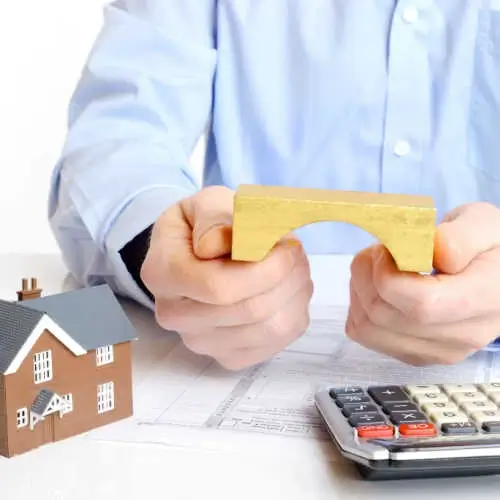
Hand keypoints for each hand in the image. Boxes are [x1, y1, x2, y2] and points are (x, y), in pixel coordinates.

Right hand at [140, 185, 312, 369]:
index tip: (286, 245)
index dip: (266, 269)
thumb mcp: (208, 203)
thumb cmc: (206, 226)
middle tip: (297, 253)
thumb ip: (214, 217)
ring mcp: (200, 341)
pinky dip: (293, 315)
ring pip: (269, 330)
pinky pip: (276, 344)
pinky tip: (287, 292)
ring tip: (296, 269)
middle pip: (250, 311)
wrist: (197, 253)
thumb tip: (215, 244)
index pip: (219, 287)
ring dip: (295, 295)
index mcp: (162, 273)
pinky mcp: (226, 356)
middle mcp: (174, 315)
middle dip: (287, 278)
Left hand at [347, 202, 499, 365]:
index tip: (389, 248)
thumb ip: (460, 235)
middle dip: (367, 274)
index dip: (387, 273)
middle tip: (380, 250)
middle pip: (384, 315)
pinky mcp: (418, 355)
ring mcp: (438, 351)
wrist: (497, 276)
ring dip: (359, 290)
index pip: (421, 303)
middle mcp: (461, 335)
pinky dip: (360, 308)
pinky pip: (368, 336)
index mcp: (484, 299)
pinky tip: (377, 287)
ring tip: (377, 266)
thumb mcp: (483, 224)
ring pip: (368, 328)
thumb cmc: (490, 247)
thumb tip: (436, 250)